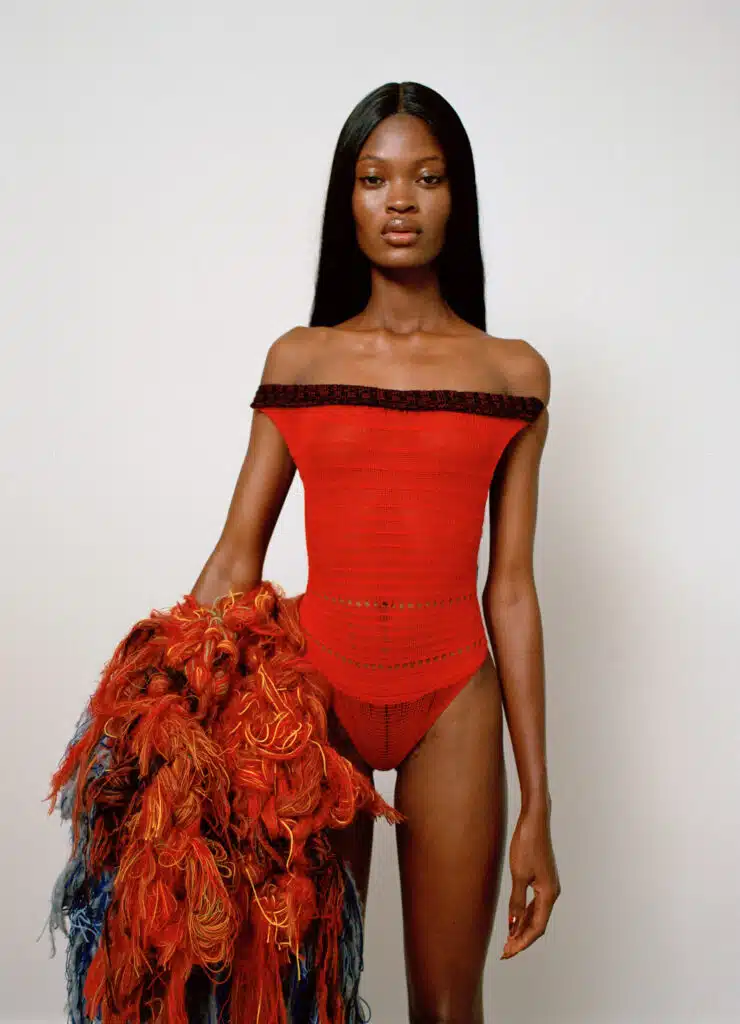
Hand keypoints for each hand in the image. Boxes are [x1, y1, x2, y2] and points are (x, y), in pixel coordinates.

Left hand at [501, 805, 560, 958]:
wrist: (534, 820)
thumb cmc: (527, 844)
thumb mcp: (519, 874)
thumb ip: (517, 900)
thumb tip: (513, 923)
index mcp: (549, 894)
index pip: (536, 927)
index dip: (522, 942)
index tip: (508, 951)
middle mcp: (552, 892)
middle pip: (538, 923)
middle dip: (522, 938)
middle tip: (506, 951)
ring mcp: (548, 885)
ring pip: (536, 914)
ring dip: (523, 927)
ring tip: (508, 939)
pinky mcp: (542, 878)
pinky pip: (535, 902)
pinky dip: (524, 913)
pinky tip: (515, 918)